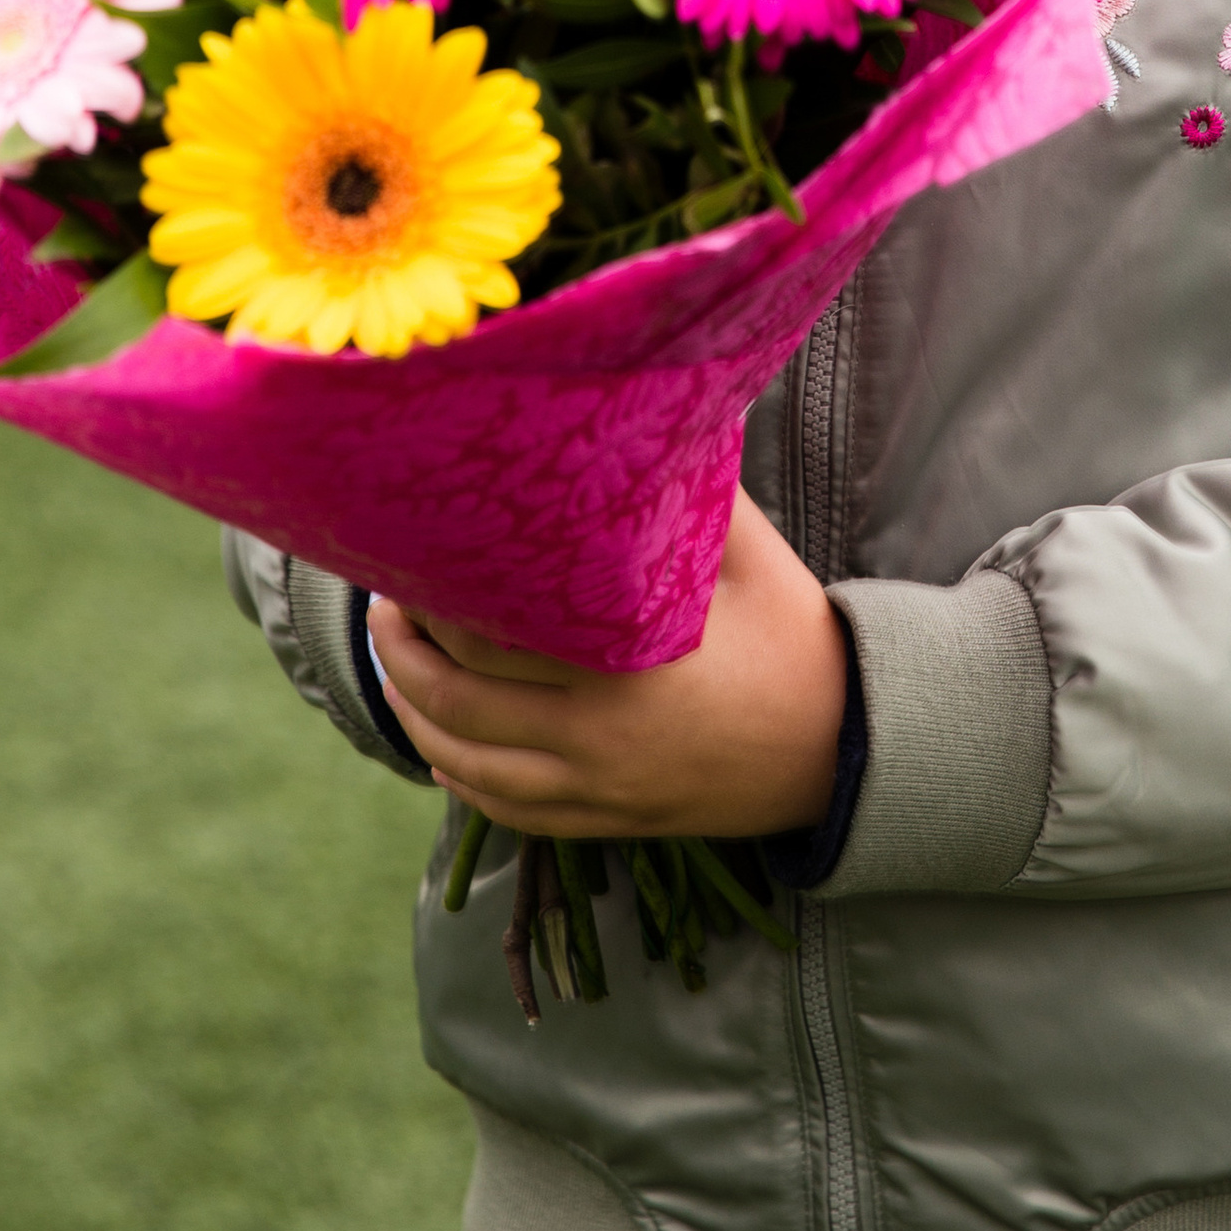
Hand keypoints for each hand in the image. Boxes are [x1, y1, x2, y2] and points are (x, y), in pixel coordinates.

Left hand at [371, 488, 845, 842]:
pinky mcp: (611, 821)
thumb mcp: (749, 555)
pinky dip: (461, 779)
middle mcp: (600, 737)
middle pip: (461, 701)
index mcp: (626, 666)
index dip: (436, 599)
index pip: (493, 633)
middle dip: (404, 654)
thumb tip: (637, 409)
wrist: (847, 749)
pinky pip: (511, 811)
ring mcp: (602, 789)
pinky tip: (437, 748)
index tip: (409, 560)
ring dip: (418, 718)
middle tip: (383, 607)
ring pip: (472, 765)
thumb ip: (686, 492)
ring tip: (395, 669)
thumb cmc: (795, 638)